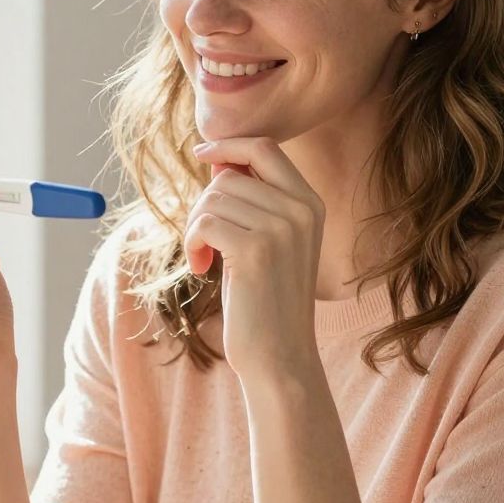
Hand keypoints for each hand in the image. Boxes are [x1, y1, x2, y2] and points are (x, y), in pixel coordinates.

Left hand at [184, 137, 324, 387]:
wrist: (280, 357)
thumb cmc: (266, 303)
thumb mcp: (268, 244)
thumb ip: (252, 202)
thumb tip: (218, 160)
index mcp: (310, 204)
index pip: (265, 148)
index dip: (229, 145)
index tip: (203, 155)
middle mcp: (301, 210)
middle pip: (229, 176)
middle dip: (204, 204)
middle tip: (204, 241)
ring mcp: (281, 228)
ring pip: (212, 199)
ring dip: (196, 228)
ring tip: (206, 260)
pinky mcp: (255, 250)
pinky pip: (204, 223)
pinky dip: (193, 244)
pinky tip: (202, 269)